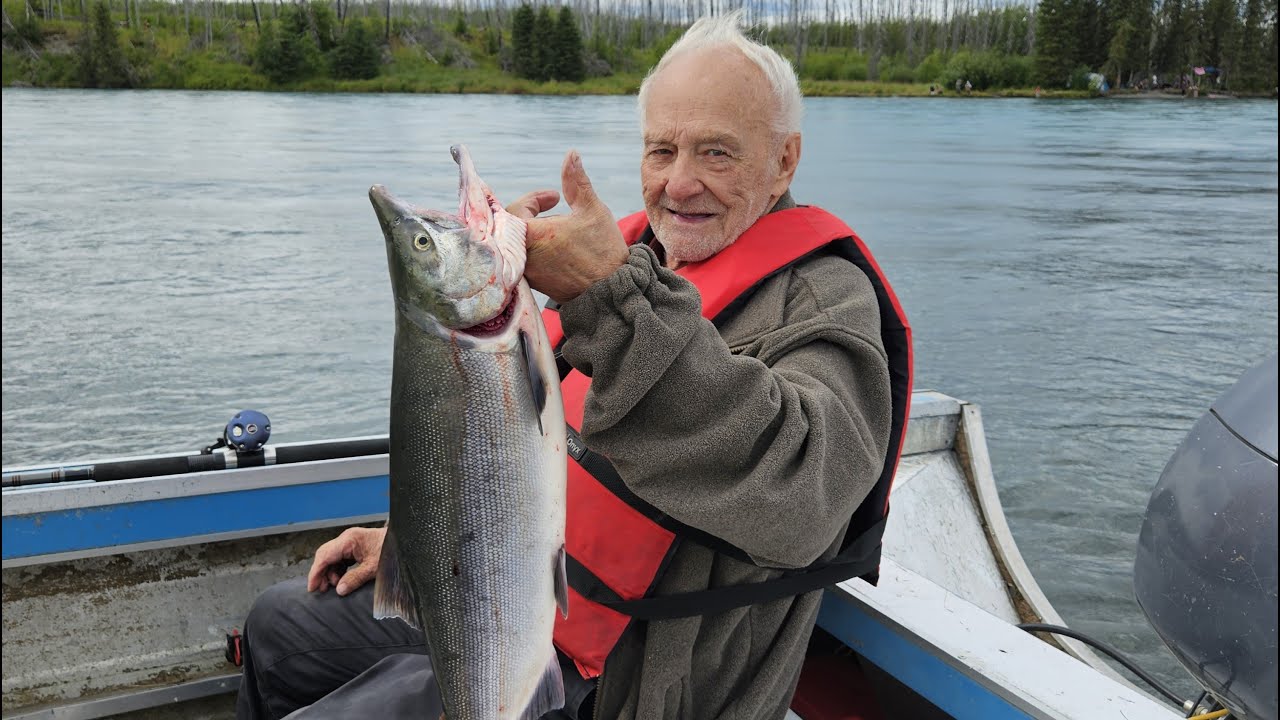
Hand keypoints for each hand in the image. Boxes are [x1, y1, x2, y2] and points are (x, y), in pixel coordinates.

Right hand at [307, 525, 385, 595]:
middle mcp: (347, 538)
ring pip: (332, 558)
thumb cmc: (392, 550)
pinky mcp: (356, 547)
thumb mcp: (374, 568)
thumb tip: (339, 590)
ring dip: (330, 573)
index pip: (325, 555)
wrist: (406, 541)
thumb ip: (355, 578)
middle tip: (321, 590)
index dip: (316, 572)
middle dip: (321, 573)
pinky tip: (341, 581)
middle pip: (325, 555)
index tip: (312, 588)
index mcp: (349, 540)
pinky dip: (338, 570)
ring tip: (333, 588)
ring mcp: (351, 542)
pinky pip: (341, 559)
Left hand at [506, 150, 628, 304]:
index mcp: (531, 234)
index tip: (555, 198)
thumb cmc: (603, 251)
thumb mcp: (592, 210)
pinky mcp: (533, 285)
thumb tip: (571, 154)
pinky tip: (556, 246)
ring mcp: (526, 273)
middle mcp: (521, 256)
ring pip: (519, 244)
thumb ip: (576, 181)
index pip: (516, 208)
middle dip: (532, 213)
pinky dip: (536, 248)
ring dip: (535, 230)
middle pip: (513, 226)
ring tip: (558, 227)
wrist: (611, 293)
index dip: (535, 199)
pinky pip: (525, 260)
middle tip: (554, 207)